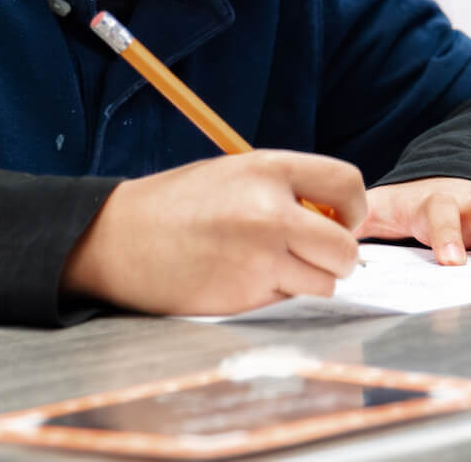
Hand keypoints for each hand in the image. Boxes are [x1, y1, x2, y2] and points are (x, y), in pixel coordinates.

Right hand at [61, 150, 365, 315]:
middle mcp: (271, 212)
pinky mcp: (246, 296)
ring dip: (308, 281)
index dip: (353, 209)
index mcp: (268, 169)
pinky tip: (243, 280)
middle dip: (336, 256)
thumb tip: (334, 217)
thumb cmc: (176, 205)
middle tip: (312, 254)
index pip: (348, 184)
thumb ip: (285, 189)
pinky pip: (288, 301)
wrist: (117, 239)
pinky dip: (276, 296)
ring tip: (271, 266)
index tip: (340, 220)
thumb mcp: (234, 174)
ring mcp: (260, 258)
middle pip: (345, 247)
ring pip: (324, 282)